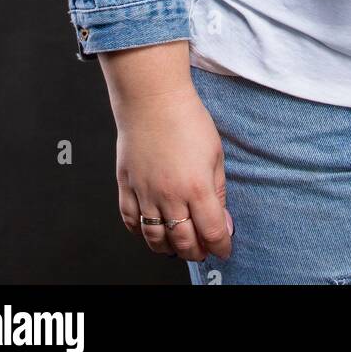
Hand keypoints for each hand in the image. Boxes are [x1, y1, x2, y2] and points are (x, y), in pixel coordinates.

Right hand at [114, 82, 234, 261]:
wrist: (153, 99)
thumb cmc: (187, 119)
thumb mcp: (215, 154)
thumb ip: (219, 191)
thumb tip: (223, 221)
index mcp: (197, 187)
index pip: (212, 231)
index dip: (221, 246)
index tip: (224, 249)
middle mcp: (169, 196)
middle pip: (183, 241)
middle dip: (196, 252)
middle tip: (202, 249)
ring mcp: (145, 193)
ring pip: (155, 238)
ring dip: (169, 249)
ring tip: (178, 246)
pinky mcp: (126, 186)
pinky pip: (130, 220)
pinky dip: (140, 232)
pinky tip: (150, 230)